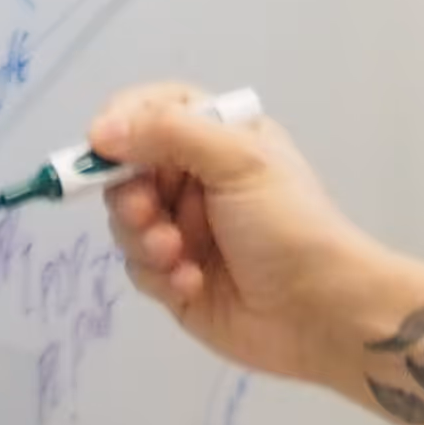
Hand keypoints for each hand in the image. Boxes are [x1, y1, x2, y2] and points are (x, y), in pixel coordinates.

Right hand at [89, 79, 423, 401]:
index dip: (121, 125)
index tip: (101, 146)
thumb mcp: (238, 160)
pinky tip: (193, 285)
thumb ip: (168, 133)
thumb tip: (101, 132)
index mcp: (217, 138)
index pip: (151, 112)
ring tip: (178, 256)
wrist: (322, 312)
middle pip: (127, 171)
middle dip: (131, 195)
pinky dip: (161, 275)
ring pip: (127, 223)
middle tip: (148, 214)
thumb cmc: (288, 223)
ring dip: (145, 239)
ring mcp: (184, 231)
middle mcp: (196, 180)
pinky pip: (140, 270)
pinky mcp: (176, 281)